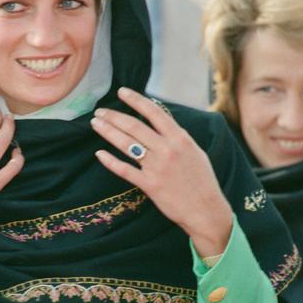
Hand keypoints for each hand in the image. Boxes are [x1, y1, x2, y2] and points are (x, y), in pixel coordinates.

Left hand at [91, 87, 232, 255]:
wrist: (206, 210)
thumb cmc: (202, 181)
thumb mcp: (195, 152)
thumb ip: (177, 137)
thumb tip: (162, 120)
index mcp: (180, 138)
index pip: (154, 112)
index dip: (136, 100)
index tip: (121, 92)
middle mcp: (167, 150)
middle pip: (134, 127)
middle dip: (114, 116)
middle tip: (99, 111)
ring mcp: (157, 167)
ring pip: (127, 144)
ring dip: (108, 132)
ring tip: (96, 124)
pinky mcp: (150, 185)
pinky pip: (125, 170)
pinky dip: (110, 161)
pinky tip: (99, 154)